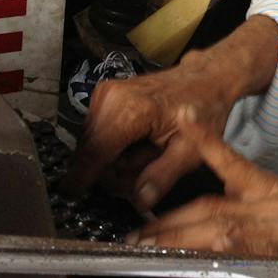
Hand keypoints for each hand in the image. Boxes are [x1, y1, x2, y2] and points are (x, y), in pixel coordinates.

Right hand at [63, 50, 239, 208]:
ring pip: (90, 144)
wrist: (206, 77)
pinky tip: (137, 142)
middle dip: (113, 171)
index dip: (81, 178)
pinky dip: (113, 145)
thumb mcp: (191, 151)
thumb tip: (140, 201)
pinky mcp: (104, 95)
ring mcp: (105, 93)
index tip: (71, 195)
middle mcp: (112, 97)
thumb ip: (164, 176)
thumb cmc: (203, 110)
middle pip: (90, 152)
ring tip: (146, 153)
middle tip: (144, 170)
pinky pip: (96, 133)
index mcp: (132, 110)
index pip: (94, 152)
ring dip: (113, 159)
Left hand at [133, 113, 277, 277]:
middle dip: (169, 221)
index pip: (231, 161)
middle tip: (137, 233)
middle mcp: (276, 204)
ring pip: (222, 228)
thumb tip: (223, 219)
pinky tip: (207, 253)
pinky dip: (227, 251)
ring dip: (182, 239)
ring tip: (152, 249)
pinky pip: (256, 250)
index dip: (203, 141)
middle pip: (210, 206)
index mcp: (274, 191)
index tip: (180, 119)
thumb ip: (260, 209)